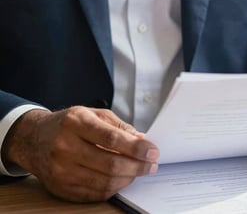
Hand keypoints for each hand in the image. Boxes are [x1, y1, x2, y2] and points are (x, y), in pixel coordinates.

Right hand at [2, 106, 158, 201]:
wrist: (33, 139)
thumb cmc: (67, 123)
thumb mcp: (92, 113)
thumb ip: (117, 126)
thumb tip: (140, 139)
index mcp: (75, 123)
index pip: (111, 138)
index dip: (136, 147)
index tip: (152, 151)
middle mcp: (65, 147)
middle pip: (110, 164)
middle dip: (137, 166)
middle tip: (151, 164)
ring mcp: (61, 170)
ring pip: (104, 182)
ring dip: (128, 178)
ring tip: (140, 170)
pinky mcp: (60, 188)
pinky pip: (94, 194)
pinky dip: (113, 188)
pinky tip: (122, 178)